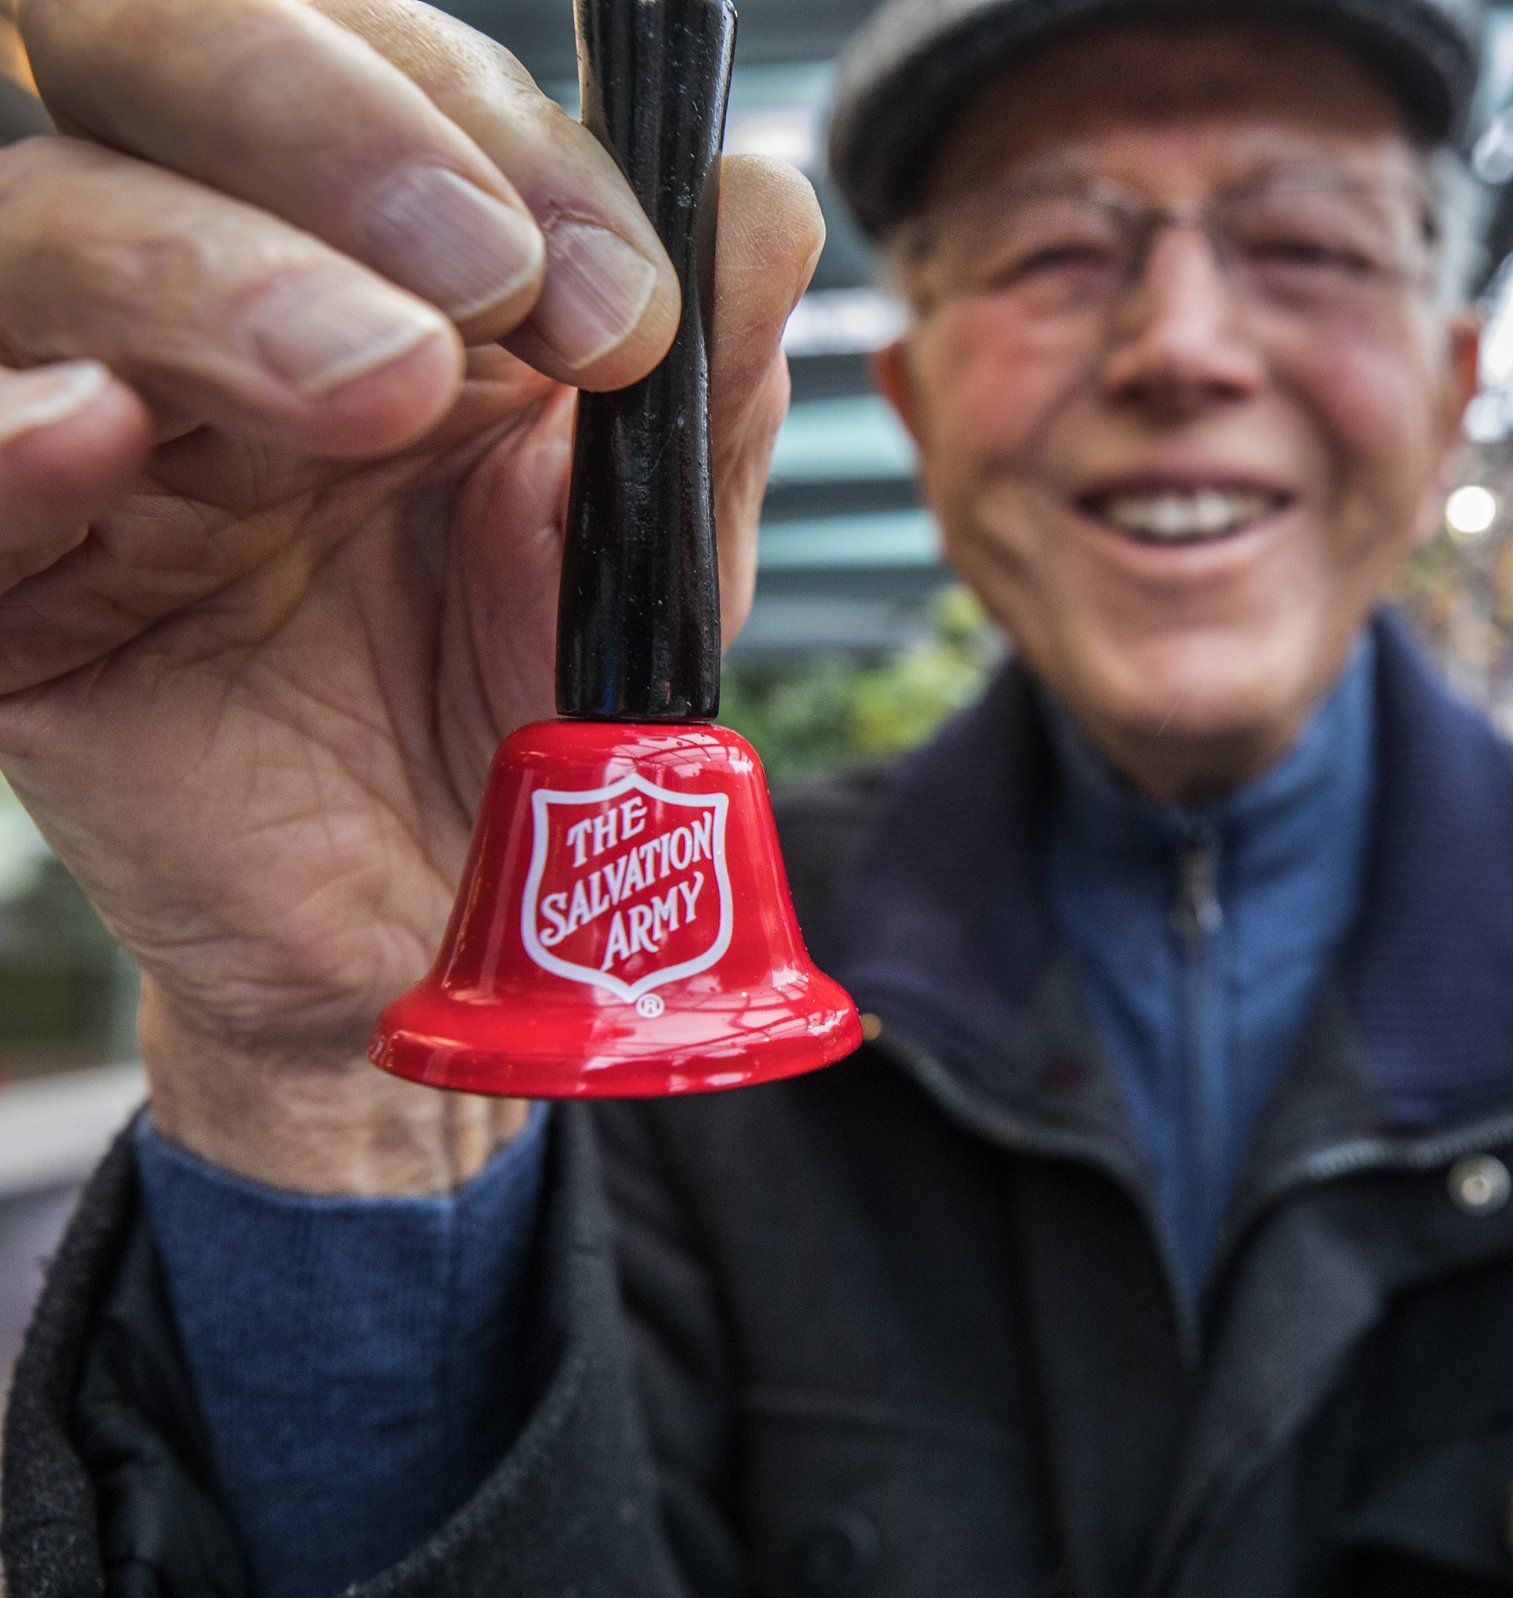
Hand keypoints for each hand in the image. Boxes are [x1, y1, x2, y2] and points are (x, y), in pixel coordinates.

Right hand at [0, 0, 821, 1189]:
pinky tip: (106, 432)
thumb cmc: (547, 710)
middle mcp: (207, 290)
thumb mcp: (655, 547)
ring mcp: (94, 432)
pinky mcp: (15, 591)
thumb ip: (705, 381)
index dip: (492, 132)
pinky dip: (16, 430)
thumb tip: (760, 197)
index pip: (374, 69)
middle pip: (155, 62)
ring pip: (41, 230)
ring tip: (383, 380)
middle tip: (492, 279)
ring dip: (208, 267)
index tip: (624, 294)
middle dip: (329, 126)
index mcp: (376, 252)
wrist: (472, 932)